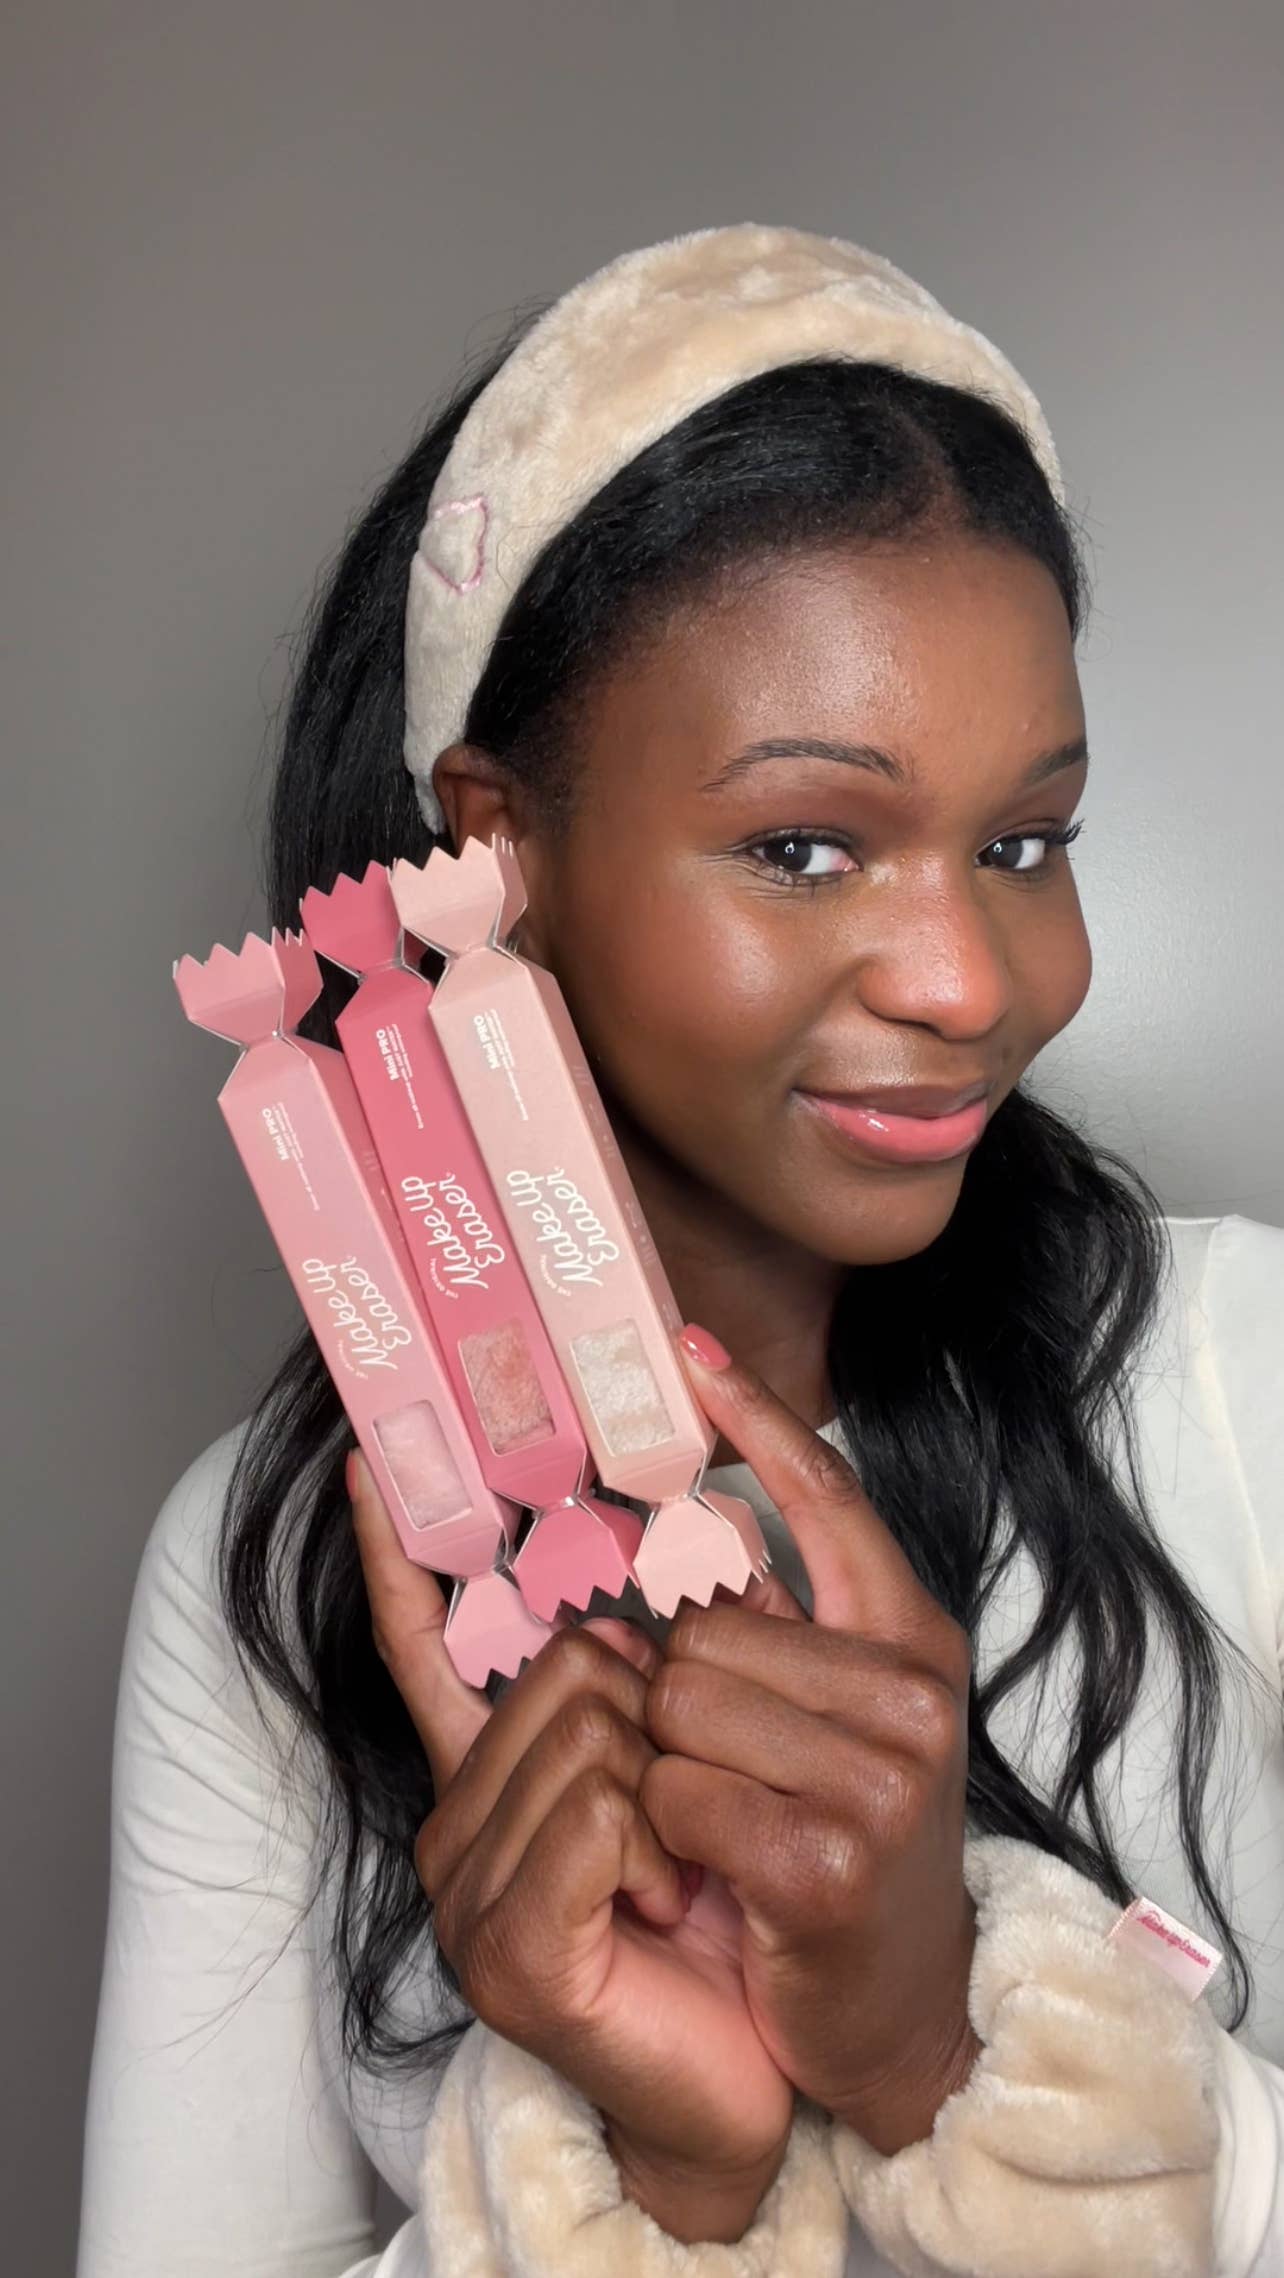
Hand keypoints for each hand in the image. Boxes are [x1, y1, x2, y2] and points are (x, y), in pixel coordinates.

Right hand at [347, 1451, 793, 2242]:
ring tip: (679, 1872)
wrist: (736, 2086)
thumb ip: (646, 1699)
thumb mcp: (678, 1788)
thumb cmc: (715, 1930)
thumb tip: (659, 1581)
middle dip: (658, 1716)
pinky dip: (658, 1846)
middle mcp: (458, 1830)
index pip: (428, 1655)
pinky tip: (667, 1902)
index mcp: (492, 1785)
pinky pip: (600, 1812)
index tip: (373, 1471)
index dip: (400, 1561)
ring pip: (590, 1731)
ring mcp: (469, 1894)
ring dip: (670, 1791)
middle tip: (684, 1810)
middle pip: (566, 1668)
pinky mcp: (508, 1950)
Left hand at [640, 1328, 980, 2154]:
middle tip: (720, 1768)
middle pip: (702, 1625)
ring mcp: (880, 1775)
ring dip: (670, 1765)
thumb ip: (791, 1629)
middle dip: (677, 1694)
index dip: (756, 1419)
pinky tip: (714, 1871)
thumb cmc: (847, 1848)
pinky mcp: (827, 1857)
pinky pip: (676, 1791)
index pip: (827, 1500)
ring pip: (678, 1701)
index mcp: (914, 1638)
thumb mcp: (844, 1722)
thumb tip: (699, 1529)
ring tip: (721, 1819)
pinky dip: (670, 1833)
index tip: (690, 1346)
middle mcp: (913, 1693)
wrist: (899, 2017)